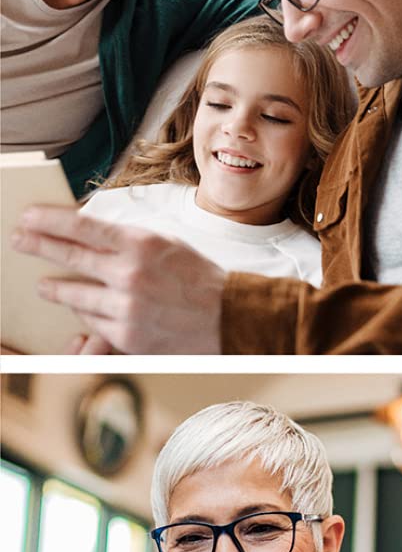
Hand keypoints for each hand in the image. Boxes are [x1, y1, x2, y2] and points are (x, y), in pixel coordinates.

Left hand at [13, 207, 226, 352]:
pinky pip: (91, 320)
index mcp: (142, 244)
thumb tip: (87, 232)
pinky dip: (87, 313)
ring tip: (46, 285)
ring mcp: (126, 307)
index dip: (48, 220)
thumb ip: (127, 240)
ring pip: (73, 294)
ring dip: (55, 288)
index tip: (27, 217)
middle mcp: (130, 274)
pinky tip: (87, 308)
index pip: (82, 227)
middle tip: (19, 240)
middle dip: (37, 246)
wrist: (230, 319)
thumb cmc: (200, 279)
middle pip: (68, 256)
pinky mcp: (126, 335)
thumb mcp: (167, 245)